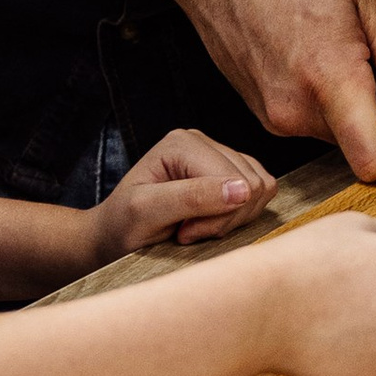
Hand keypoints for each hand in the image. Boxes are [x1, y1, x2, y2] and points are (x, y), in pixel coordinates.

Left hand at [92, 128, 276, 263]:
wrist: (114, 234)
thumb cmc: (124, 224)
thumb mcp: (147, 213)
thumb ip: (192, 198)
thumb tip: (243, 190)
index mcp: (184, 142)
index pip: (235, 181)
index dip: (216, 217)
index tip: (182, 232)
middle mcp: (203, 141)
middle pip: (253, 184)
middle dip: (224, 220)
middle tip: (187, 232)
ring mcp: (218, 155)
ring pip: (261, 190)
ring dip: (232, 220)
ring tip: (195, 227)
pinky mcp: (229, 172)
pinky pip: (260, 194)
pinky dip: (240, 217)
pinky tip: (209, 223)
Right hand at [183, 0, 375, 178]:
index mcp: (328, 78)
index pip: (372, 160)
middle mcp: (295, 109)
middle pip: (356, 142)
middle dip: (375, 113)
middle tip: (369, 60)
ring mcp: (272, 115)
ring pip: (331, 131)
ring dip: (345, 103)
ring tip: (333, 47)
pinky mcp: (260, 112)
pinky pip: (305, 120)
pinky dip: (318, 98)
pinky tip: (307, 54)